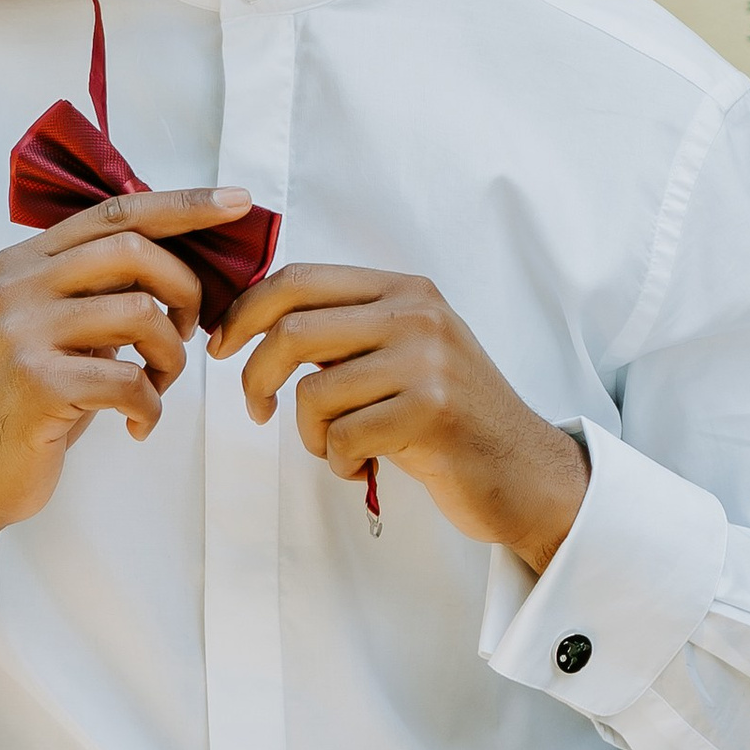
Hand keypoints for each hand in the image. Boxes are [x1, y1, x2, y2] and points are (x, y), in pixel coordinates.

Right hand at [0, 187, 257, 597]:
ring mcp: (23, 332)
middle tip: (189, 332)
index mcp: (24, 262)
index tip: (236, 203)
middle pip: (134, 252)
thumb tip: (181, 265)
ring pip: (142, 314)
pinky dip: (152, 406)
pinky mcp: (37, 383)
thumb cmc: (24, 401)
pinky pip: (131, 380)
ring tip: (158, 385)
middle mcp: (18, 286)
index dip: (182, 205)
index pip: (114, 213)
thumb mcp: (51, 329)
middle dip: (185, 291)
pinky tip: (138, 424)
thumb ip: (95, 290)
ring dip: (173, 357)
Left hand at [213, 267, 589, 570]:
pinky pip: (341, 437)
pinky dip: (338, 462)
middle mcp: (418, 315)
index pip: (300, 278)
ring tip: (338, 447)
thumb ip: (345, 332)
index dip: (244, 311)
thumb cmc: (450, 419)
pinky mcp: (431, 412)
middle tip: (258, 409)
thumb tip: (254, 323)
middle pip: (292, 329)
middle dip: (256, 376)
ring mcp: (428, 361)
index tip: (223, 346)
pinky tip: (365, 466)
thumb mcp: (404, 353)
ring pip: (313, 392)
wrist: (525, 471)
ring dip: (308, 433)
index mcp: (406, 291)